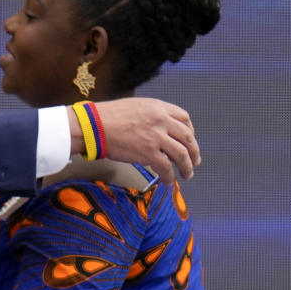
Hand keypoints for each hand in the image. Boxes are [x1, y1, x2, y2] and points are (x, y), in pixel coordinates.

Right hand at [71, 99, 199, 184]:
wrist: (95, 126)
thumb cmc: (108, 117)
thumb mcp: (136, 107)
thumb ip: (150, 116)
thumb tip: (155, 129)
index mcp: (159, 107)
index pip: (184, 118)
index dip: (190, 131)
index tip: (189, 141)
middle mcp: (161, 120)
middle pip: (187, 137)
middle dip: (193, 151)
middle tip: (195, 161)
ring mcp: (156, 137)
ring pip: (181, 154)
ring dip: (187, 166)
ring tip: (187, 175)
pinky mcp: (148, 153)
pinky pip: (166, 167)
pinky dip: (170, 177)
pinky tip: (169, 182)